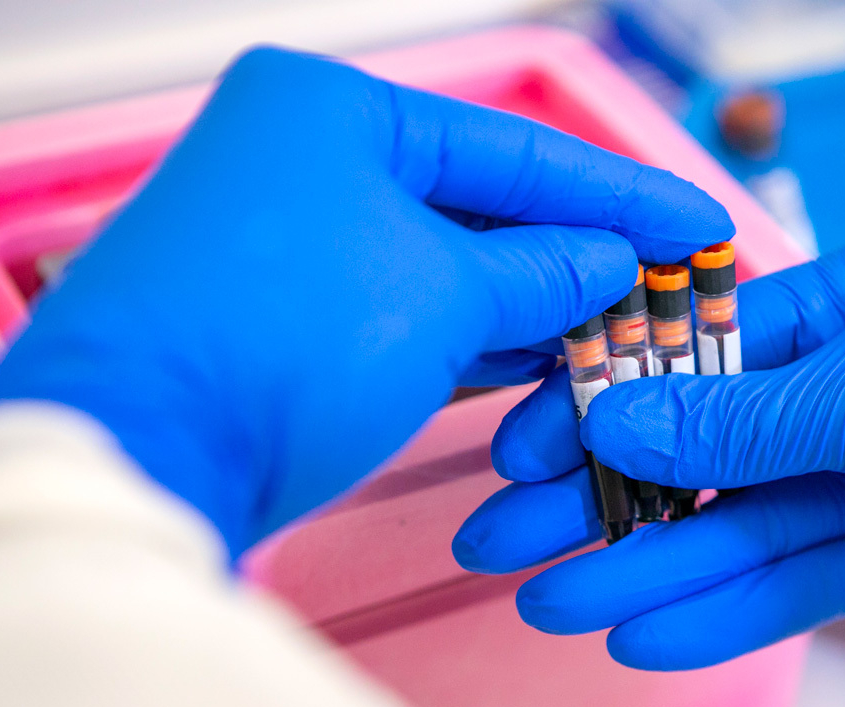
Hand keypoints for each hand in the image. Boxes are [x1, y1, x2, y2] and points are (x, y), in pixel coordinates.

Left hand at [0, 47, 732, 558]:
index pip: (514, 147)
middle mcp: (307, 161)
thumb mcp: (441, 294)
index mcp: (335, 112)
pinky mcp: (292, 322)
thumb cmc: (281, 343)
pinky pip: (412, 316)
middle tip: (666, 288)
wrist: (147, 455)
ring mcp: (295, 245)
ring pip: (450, 268)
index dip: (620, 192)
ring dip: (533, 306)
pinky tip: (545, 361)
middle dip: (577, 255)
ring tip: (623, 330)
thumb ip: (542, 272)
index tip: (696, 227)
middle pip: (482, 207)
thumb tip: (609, 264)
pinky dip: (478, 340)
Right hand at [455, 231, 844, 669]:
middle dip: (597, 499)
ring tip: (554, 605)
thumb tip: (618, 420)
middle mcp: (840, 384)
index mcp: (841, 304)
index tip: (520, 452)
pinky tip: (647, 634)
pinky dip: (725, 609)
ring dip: (645, 566)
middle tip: (501, 546)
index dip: (599, 404)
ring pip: (732, 526)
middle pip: (693, 449)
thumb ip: (753, 418)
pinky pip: (791, 579)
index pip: (688, 354)